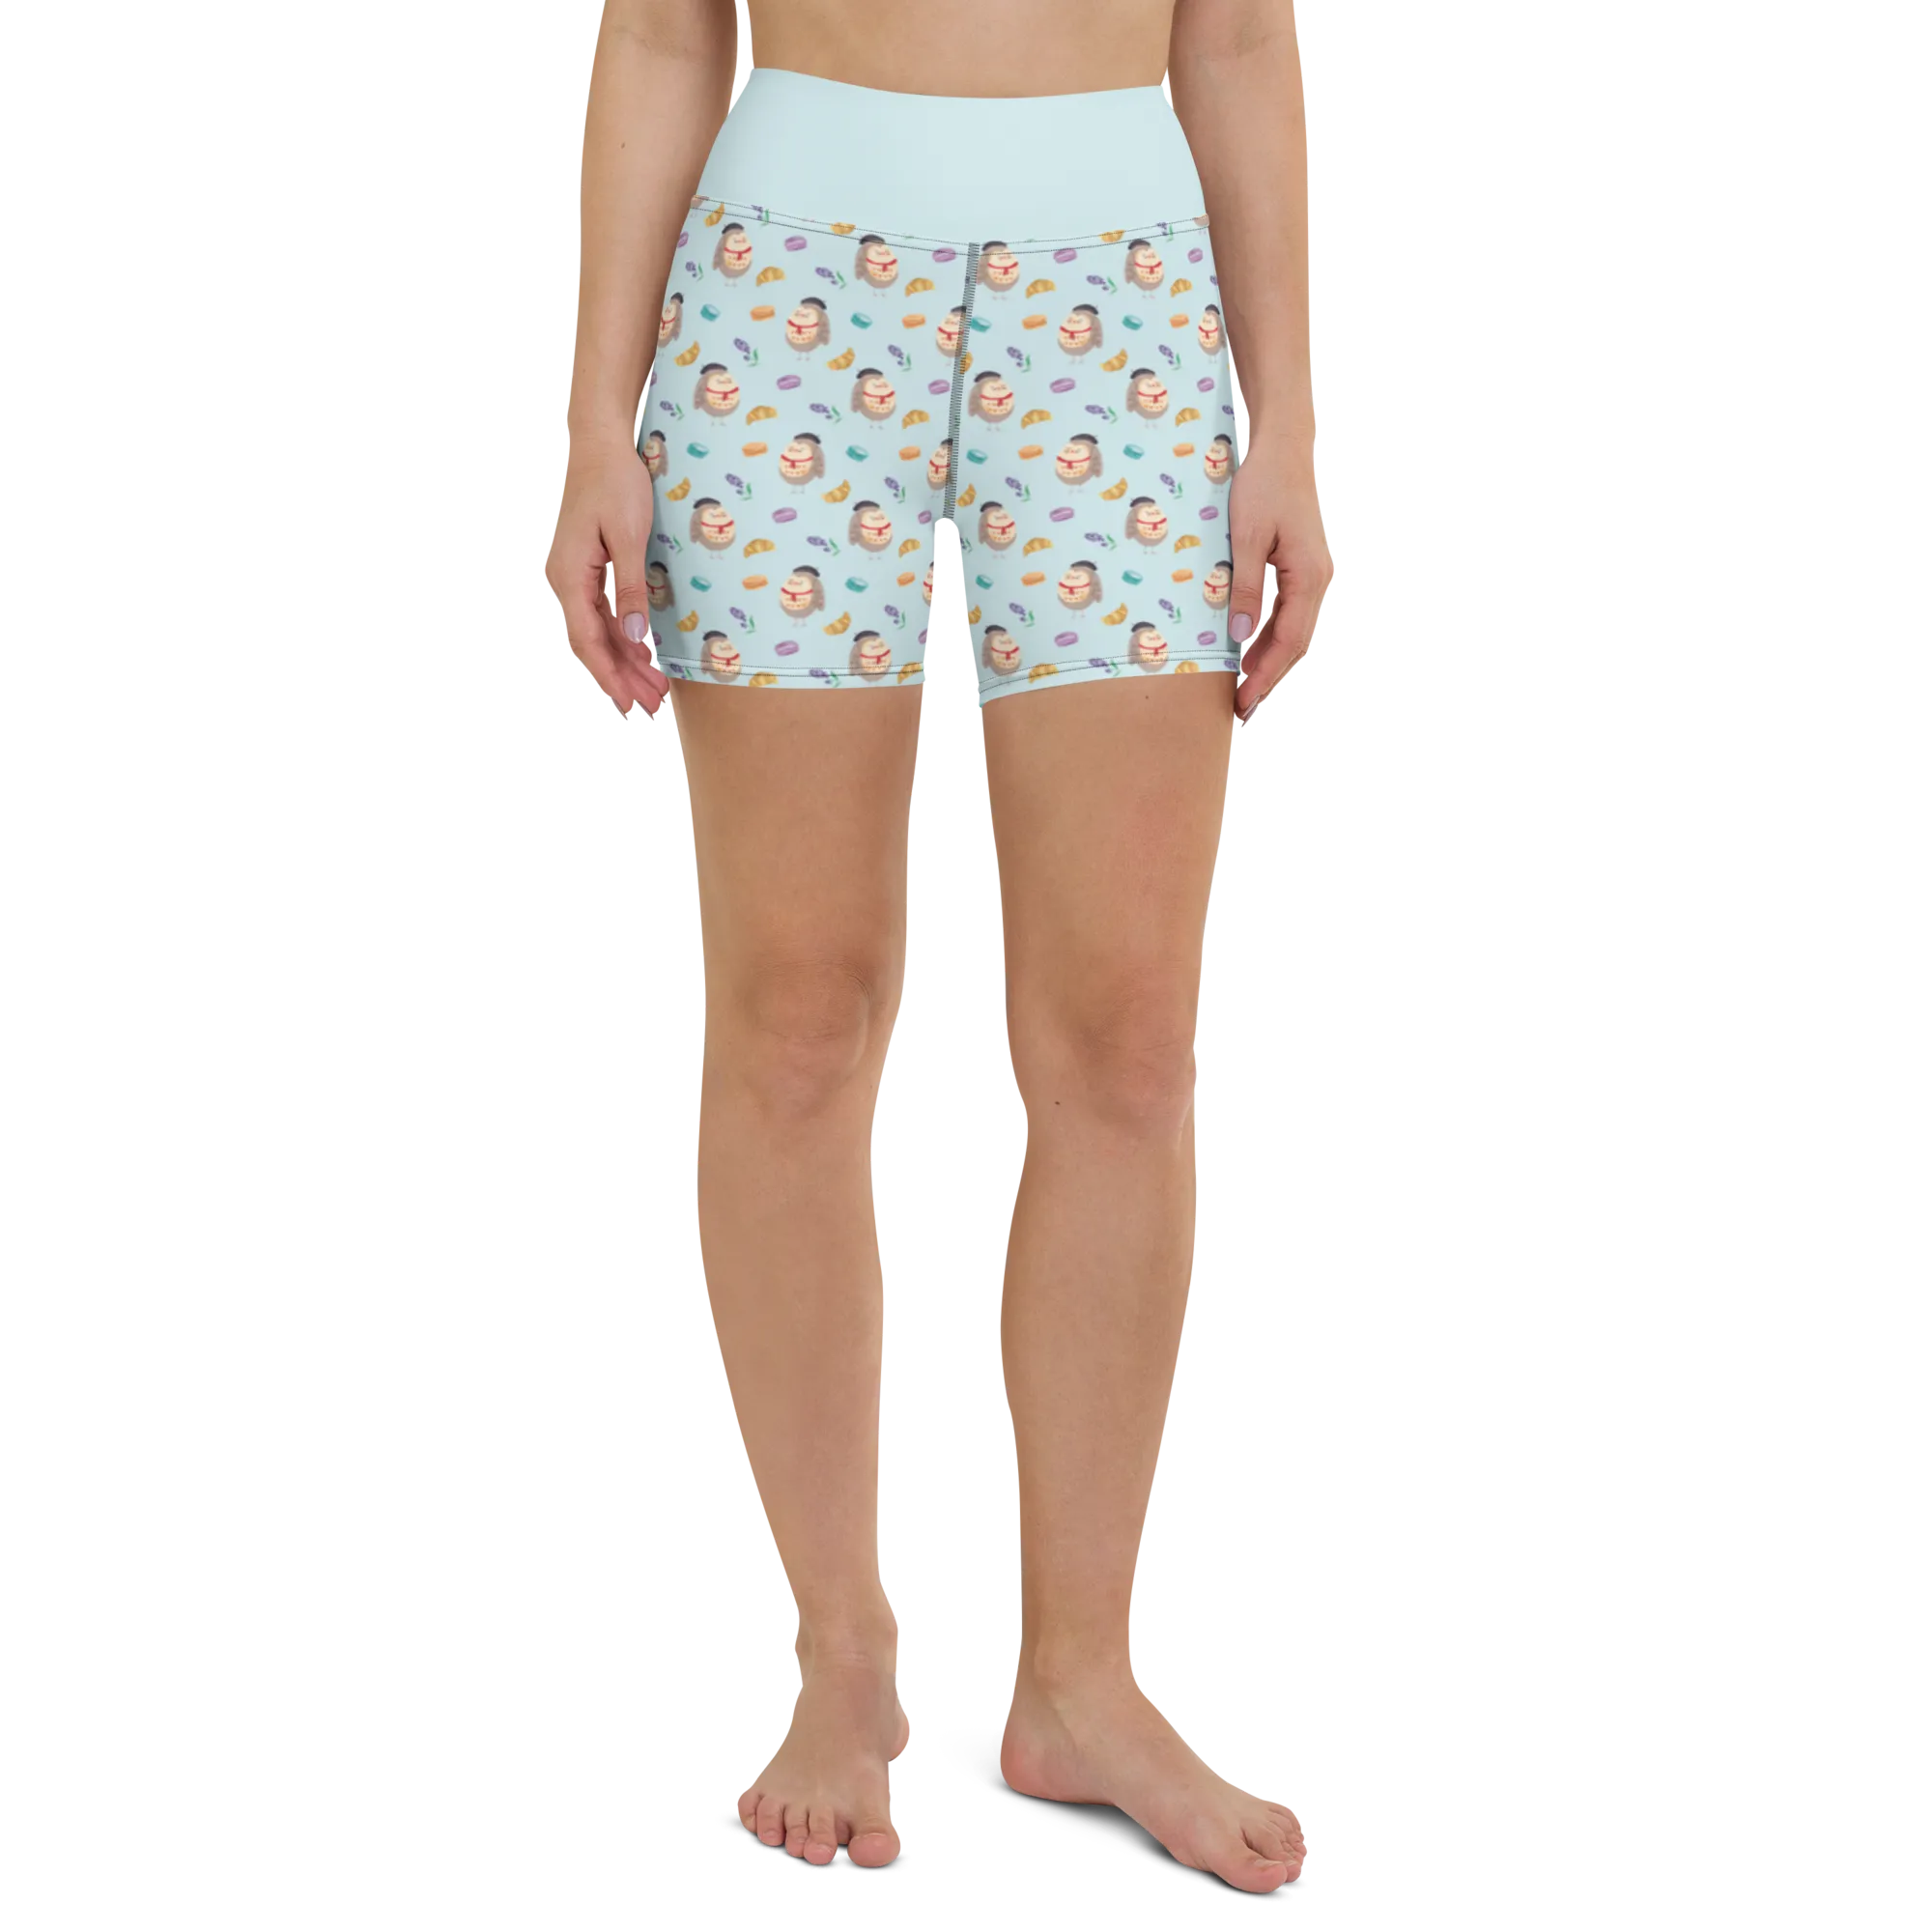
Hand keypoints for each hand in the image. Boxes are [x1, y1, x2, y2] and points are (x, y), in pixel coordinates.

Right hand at [547, 438, 671, 721]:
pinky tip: (642, 656)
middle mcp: (566, 581)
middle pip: (592, 642)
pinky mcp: (586, 571)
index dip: (609, 674)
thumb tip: (635, 635)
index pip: (588, 639)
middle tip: (649, 707)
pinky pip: (602, 614)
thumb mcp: (629, 536)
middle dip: (621, 677)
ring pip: (598, 631)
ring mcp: (574, 577)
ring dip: (624, 662)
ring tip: (653, 690)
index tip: (627, 702)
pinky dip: (622, 638)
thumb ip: (630, 588)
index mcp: (571, 576)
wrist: (601, 447)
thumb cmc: (616, 484)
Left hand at [1227, 442, 1329, 728]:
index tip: (1244, 699)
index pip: (1287, 640)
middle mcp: (1317, 580)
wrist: (1282, 449)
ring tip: (1244, 686)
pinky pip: (1289, 612)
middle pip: (1294, 642)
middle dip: (1267, 676)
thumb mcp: (1246, 538)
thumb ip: (1244, 589)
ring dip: (1269, 659)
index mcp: (1308, 576)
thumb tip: (1240, 635)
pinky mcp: (1302, 568)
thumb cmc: (1264, 486)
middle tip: (1241, 708)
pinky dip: (1271, 634)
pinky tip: (1251, 648)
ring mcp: (1312, 575)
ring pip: (1293, 630)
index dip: (1264, 673)